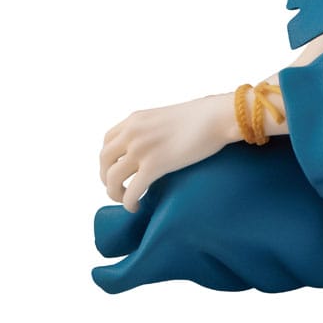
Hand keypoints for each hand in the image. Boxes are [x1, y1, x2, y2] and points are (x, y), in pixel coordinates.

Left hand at [99, 94, 240, 211]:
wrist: (218, 116)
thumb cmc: (203, 115)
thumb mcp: (168, 116)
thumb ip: (155, 128)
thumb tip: (159, 141)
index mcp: (135, 119)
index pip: (108, 141)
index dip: (109, 158)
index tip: (117, 168)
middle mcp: (132, 133)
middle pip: (104, 161)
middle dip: (106, 178)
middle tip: (118, 188)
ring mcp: (141, 149)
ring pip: (112, 179)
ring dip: (115, 193)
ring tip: (126, 199)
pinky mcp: (154, 166)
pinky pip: (131, 191)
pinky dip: (129, 203)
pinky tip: (136, 207)